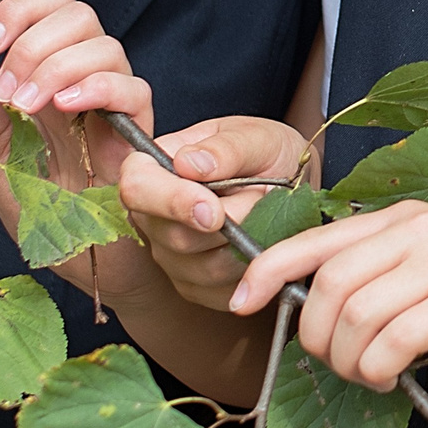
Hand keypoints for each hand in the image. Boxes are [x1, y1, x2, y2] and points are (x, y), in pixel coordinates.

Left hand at [0, 0, 159, 300]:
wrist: (80, 263)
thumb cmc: (42, 211)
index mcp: (49, 71)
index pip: (49, 5)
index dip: (20, 8)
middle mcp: (85, 77)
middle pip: (79, 13)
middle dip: (34, 40)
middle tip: (7, 90)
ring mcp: (115, 102)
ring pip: (105, 45)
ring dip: (57, 66)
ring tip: (27, 108)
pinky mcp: (140, 132)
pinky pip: (134, 89)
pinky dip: (97, 88)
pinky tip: (64, 108)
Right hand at [118, 115, 311, 313]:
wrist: (291, 187)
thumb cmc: (267, 155)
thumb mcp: (257, 137)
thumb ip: (226, 148)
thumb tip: (188, 164)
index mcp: (156, 168)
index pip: (136, 187)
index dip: (171, 200)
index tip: (214, 209)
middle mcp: (153, 216)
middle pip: (174, 236)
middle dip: (229, 221)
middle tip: (262, 196)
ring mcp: (171, 256)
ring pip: (205, 268)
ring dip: (246, 242)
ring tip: (264, 213)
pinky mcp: (195, 287)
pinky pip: (224, 290)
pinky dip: (253, 268)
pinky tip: (262, 240)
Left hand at [227, 201, 427, 389]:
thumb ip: (385, 270)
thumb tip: (325, 309)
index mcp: (401, 218)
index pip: (314, 239)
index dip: (266, 271)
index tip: (240, 301)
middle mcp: (414, 232)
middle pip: (327, 284)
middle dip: (313, 334)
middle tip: (330, 360)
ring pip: (353, 316)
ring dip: (345, 359)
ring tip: (365, 372)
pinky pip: (391, 343)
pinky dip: (377, 369)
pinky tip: (390, 377)